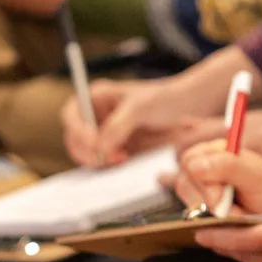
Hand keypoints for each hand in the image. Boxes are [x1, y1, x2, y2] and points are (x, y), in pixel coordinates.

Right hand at [63, 71, 207, 166]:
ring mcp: (105, 133)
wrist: (189, 107)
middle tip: (105, 159)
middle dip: (87, 150)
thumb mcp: (140, 109)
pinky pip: (104, 161)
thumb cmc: (164, 99)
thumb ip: (117, 127)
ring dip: (98, 160)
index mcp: (96, 97)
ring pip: (88, 153)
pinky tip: (123, 162)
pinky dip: (108, 165)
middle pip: (75, 138)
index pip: (72, 115)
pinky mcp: (116, 148)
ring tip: (121, 159)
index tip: (93, 144)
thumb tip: (98, 148)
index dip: (78, 131)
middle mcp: (96, 115)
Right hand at [174, 138, 261, 215]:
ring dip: (213, 215)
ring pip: (189, 203)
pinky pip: (196, 220)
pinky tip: (232, 222)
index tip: (220, 197)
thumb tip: (195, 165)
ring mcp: (206, 192)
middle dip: (209, 202)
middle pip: (184, 183)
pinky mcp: (207, 213)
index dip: (203, 182)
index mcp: (219, 152)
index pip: (189, 161)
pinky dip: (213, 226)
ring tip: (239, 215)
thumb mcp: (257, 177)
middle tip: (234, 211)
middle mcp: (209, 169)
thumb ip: (227, 166)